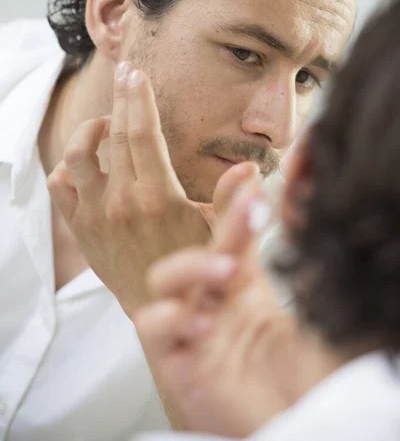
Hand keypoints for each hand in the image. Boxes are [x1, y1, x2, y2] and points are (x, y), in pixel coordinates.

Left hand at [47, 63, 257, 313]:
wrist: (157, 307)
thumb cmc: (193, 265)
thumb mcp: (219, 231)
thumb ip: (232, 198)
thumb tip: (249, 169)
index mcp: (159, 197)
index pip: (144, 133)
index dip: (139, 98)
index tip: (136, 74)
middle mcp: (123, 202)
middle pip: (115, 134)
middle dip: (121, 96)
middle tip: (125, 73)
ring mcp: (96, 214)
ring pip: (77, 154)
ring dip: (90, 130)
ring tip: (107, 123)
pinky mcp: (81, 227)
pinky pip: (61, 185)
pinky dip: (67, 166)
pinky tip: (88, 162)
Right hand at [134, 181, 300, 436]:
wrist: (297, 420)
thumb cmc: (299, 371)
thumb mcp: (302, 311)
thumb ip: (298, 266)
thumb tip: (298, 212)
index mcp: (239, 287)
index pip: (229, 235)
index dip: (234, 205)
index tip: (251, 176)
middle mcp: (210, 302)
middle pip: (189, 250)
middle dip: (214, 232)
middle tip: (248, 216)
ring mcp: (190, 329)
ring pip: (162, 281)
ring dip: (191, 267)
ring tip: (228, 271)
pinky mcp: (177, 361)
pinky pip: (154, 330)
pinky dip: (170, 317)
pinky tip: (201, 321)